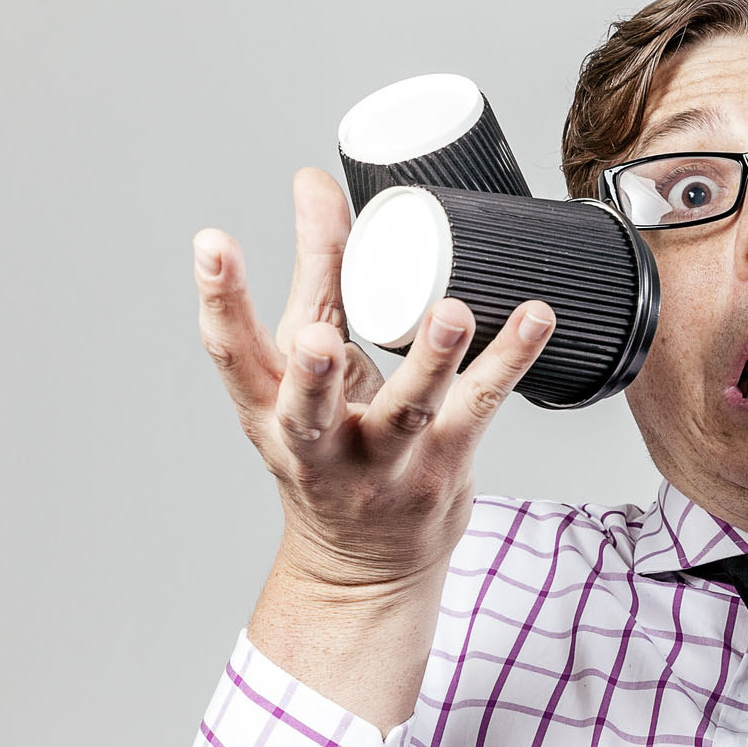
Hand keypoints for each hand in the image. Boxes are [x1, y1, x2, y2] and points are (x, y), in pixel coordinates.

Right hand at [194, 167, 556, 592]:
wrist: (365, 566)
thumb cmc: (332, 444)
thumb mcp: (305, 364)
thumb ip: (316, 272)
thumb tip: (312, 180)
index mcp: (268, 409)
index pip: (230, 354)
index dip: (218, 300)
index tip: (212, 244)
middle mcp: (317, 443)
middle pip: (308, 411)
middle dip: (312, 377)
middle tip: (319, 341)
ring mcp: (383, 462)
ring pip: (407, 412)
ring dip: (431, 362)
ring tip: (452, 314)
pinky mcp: (442, 469)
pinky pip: (479, 410)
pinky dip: (510, 363)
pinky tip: (534, 319)